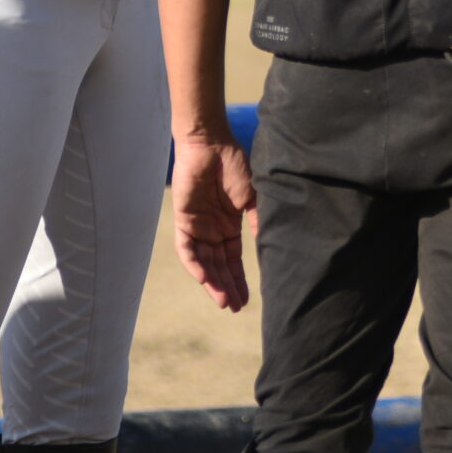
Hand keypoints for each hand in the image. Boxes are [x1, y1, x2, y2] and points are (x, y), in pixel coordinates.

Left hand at [171, 136, 256, 310]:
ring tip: (224, 301)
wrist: (211, 144)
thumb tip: (268, 246)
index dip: (240, 280)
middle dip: (227, 287)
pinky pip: (187, 249)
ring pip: (204, 263)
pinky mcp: (184, 220)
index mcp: (229, 226)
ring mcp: (198, 227)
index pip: (233, 260)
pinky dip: (195, 265)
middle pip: (218, 266)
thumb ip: (257, 222)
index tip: (248, 301)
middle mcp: (212, 231)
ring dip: (212, 282)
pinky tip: (205, 280)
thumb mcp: (252, 197)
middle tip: (235, 308)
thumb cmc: (234, 166)